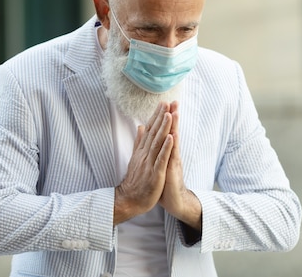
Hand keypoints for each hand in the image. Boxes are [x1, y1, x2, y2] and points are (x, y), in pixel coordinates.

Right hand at [114, 102, 174, 223]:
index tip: (162, 103)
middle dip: (160, 117)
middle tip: (166, 102)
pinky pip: (161, 158)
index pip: (150, 130)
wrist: (130, 199)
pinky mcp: (155, 173)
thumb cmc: (135, 180)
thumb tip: (140, 127)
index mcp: (142, 150)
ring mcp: (150, 163)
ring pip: (157, 142)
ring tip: (169, 114)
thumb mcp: (136, 158)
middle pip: (154, 132)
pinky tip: (171, 137)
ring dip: (163, 128)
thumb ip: (139, 142)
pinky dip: (166, 147)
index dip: (156, 116)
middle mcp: (145, 154)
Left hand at [159, 101, 201, 229]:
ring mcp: (172, 160)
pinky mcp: (172, 169)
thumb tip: (148, 136)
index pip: (164, 131)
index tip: (164, 103)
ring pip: (174, 140)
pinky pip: (172, 155)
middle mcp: (170, 153)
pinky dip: (172, 145)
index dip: (164, 118)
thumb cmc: (164, 182)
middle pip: (171, 131)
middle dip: (172, 116)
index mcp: (165, 151)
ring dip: (174, 126)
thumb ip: (154, 149)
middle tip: (173, 101)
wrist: (173, 200)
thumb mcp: (157, 163)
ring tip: (175, 112)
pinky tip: (173, 135)